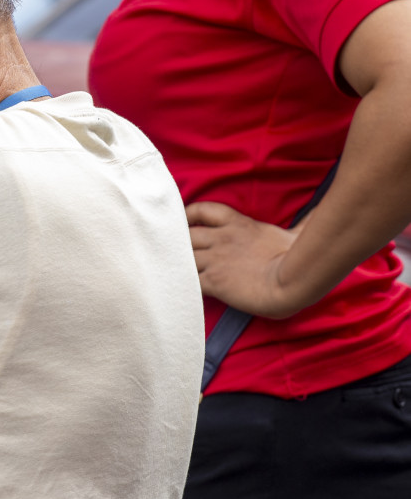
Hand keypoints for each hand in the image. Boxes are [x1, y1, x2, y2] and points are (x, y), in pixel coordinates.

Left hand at [187, 201, 305, 318]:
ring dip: (179, 265)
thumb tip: (321, 211)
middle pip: (186, 236)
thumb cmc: (297, 258)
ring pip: (183, 258)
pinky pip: (188, 281)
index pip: (202, 210)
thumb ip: (302, 221)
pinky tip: (184, 288)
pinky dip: (183, 283)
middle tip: (177, 252)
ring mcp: (215, 260)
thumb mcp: (295, 233)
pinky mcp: (213, 281)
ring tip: (177, 272)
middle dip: (179, 244)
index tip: (184, 222)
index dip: (188, 215)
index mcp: (237, 224)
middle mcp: (221, 239)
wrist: (292, 282)